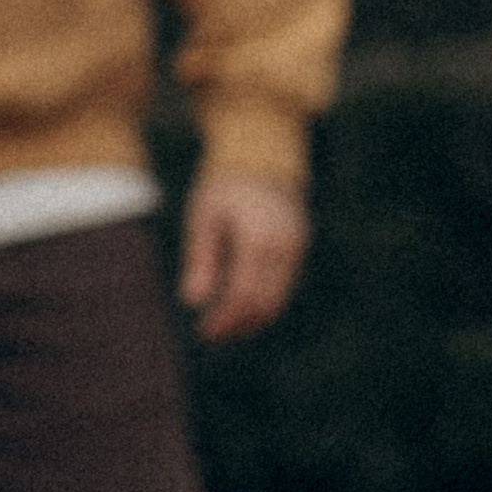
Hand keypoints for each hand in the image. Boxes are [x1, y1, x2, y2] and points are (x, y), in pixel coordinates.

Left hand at [179, 170, 307, 342]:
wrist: (262, 156)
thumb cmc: (223, 186)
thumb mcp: (203, 217)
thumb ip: (200, 259)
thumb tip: (193, 301)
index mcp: (257, 239)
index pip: (243, 294)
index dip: (224, 319)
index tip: (204, 331)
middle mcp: (283, 247)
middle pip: (264, 303)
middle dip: (238, 325)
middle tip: (211, 335)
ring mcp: (296, 248)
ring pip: (278, 299)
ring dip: (252, 319)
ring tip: (225, 328)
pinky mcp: (299, 247)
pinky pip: (285, 286)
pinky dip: (264, 302)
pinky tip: (241, 307)